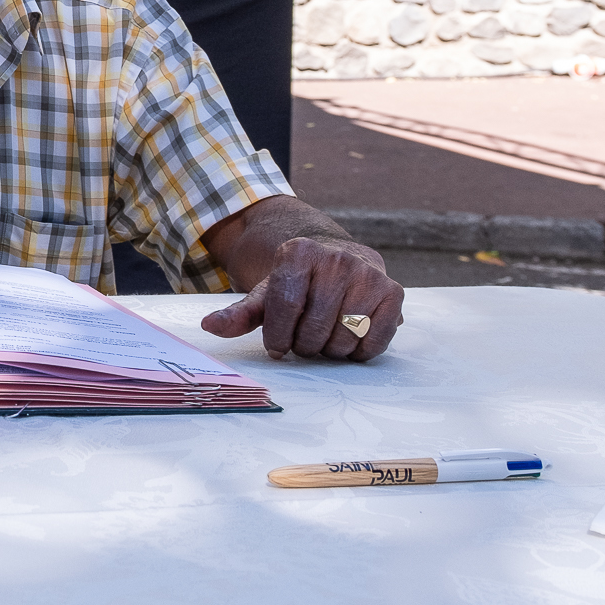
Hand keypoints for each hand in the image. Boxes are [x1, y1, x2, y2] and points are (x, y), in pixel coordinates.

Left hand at [199, 236, 404, 361]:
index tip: (276, 345)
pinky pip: (373, 343)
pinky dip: (357, 352)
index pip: (284, 308)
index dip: (278, 336)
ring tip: (324, 334)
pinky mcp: (394, 293)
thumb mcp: (265, 293)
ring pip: (343, 339)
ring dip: (329, 350)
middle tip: (303, 337)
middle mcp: (337, 258)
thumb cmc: (297, 283)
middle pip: (314, 329)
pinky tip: (347, 337)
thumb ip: (239, 313)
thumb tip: (209, 326)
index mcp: (298, 252)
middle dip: (303, 344)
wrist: (336, 260)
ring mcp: (368, 274)